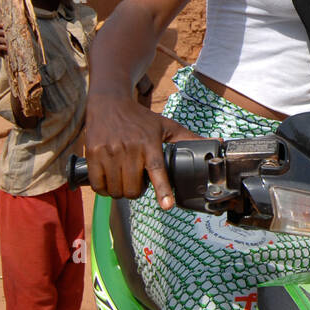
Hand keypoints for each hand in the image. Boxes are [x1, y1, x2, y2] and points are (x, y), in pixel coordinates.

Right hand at [84, 95, 199, 207]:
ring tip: (123, 179)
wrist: (109, 103)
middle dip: (136, 192)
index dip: (162, 190)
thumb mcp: (166, 126)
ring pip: (116, 190)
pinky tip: (108, 181)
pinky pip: (98, 185)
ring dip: (120, 191)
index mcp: (149, 143)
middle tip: (137, 181)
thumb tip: (216, 143)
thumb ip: (188, 138)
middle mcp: (129, 148)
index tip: (167, 205)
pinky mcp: (93, 154)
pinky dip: (103, 189)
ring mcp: (109, 152)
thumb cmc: (140, 118)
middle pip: (133, 189)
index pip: (157, 170)